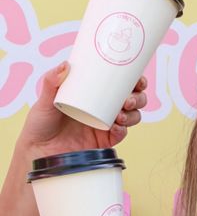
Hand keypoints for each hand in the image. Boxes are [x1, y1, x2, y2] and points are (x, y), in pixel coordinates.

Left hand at [16, 63, 146, 158]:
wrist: (39, 150)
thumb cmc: (41, 123)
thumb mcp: (45, 99)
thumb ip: (51, 81)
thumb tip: (66, 64)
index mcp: (95, 93)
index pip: (121, 84)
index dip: (135, 81)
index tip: (137, 79)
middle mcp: (104, 108)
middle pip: (133, 100)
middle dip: (138, 98)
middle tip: (128, 100)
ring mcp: (105, 125)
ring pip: (132, 117)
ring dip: (133, 115)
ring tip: (121, 115)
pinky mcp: (104, 142)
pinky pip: (120, 135)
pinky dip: (122, 131)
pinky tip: (117, 127)